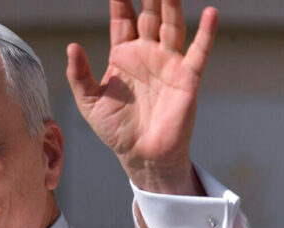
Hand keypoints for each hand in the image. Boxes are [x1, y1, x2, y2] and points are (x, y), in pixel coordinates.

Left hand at [66, 0, 216, 194]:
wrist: (141, 155)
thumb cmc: (115, 129)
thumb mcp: (89, 101)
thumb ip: (79, 74)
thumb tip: (72, 47)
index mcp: (123, 56)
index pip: (123, 20)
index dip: (120, 1)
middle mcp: (148, 54)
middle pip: (149, 15)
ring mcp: (169, 63)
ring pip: (172, 26)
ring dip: (172, 5)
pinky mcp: (187, 78)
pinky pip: (199, 52)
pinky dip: (206, 33)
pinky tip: (211, 13)